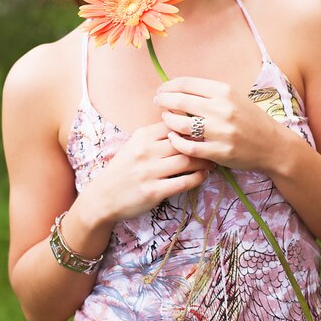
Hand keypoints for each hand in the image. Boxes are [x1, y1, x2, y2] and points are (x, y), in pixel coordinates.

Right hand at [85, 121, 214, 222]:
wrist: (103, 197)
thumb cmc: (123, 169)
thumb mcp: (135, 145)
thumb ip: (156, 136)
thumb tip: (185, 124)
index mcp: (142, 136)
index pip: (174, 124)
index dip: (192, 126)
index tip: (206, 129)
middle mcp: (145, 151)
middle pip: (184, 142)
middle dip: (203, 143)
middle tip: (216, 145)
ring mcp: (149, 172)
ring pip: (187, 161)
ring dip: (205, 161)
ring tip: (213, 161)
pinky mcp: (154, 192)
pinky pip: (184, 182)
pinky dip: (198, 178)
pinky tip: (204, 175)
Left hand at [154, 76, 282, 171]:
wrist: (273, 145)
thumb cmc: (250, 119)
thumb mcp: (234, 98)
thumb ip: (209, 93)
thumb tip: (179, 88)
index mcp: (224, 91)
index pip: (187, 83)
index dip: (169, 85)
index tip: (162, 89)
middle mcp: (222, 109)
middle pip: (180, 101)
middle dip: (163, 100)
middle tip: (157, 102)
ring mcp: (220, 131)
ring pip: (181, 124)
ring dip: (168, 120)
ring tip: (165, 118)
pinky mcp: (219, 152)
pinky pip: (189, 147)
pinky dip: (177, 141)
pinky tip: (173, 137)